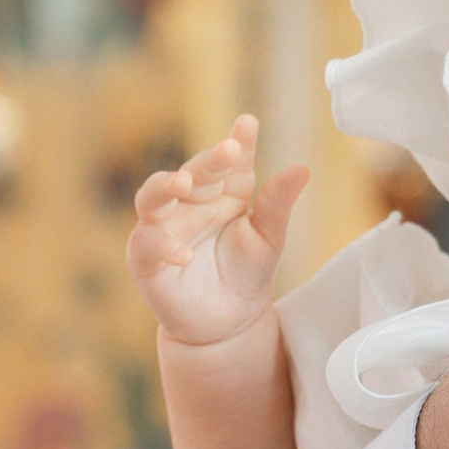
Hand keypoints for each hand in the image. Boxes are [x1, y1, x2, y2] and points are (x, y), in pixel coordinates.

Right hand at [127, 115, 310, 346]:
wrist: (228, 324)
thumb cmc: (247, 275)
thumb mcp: (269, 240)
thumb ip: (277, 205)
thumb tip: (302, 169)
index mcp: (224, 192)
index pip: (231, 162)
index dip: (239, 142)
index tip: (248, 124)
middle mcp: (190, 203)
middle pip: (194, 172)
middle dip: (207, 160)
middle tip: (227, 149)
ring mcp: (164, 227)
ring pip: (153, 196)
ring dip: (165, 186)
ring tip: (183, 183)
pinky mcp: (146, 258)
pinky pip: (148, 245)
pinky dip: (164, 246)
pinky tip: (185, 254)